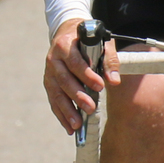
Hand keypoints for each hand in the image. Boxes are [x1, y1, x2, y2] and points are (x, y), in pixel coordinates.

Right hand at [43, 18, 115, 134]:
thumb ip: (109, 59)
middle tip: (91, 108)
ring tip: (77, 124)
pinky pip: (54, 101)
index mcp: (65, 45)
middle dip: (77, 96)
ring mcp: (49, 72)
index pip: (75, 62)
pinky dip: (61, 115)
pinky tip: (69, 127)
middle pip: (64, 80)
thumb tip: (114, 81)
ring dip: (67, 110)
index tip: (100, 86)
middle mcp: (53, 59)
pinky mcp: (49, 83)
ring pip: (56, 93)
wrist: (67, 34)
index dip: (86, 75)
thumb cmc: (86, 40)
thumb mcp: (100, 42)